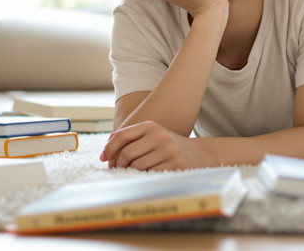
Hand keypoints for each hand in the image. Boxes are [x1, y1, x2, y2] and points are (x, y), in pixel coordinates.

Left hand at [100, 121, 215, 170]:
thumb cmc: (169, 146)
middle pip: (127, 153)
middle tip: (116, 169)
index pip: (122, 135)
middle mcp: (159, 136)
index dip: (109, 148)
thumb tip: (107, 145)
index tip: (104, 158)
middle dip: (118, 163)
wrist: (199, 154)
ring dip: (130, 171)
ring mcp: (168, 150)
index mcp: (151, 126)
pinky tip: (146, 175)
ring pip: (137, 166)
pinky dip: (143, 177)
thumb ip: (131, 137)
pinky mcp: (174, 165)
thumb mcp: (152, 135)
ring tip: (132, 172)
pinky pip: (149, 174)